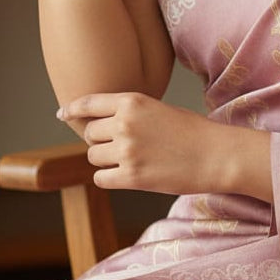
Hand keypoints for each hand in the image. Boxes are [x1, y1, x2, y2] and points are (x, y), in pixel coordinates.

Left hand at [58, 92, 249, 196]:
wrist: (216, 154)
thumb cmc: (192, 131)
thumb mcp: (158, 109)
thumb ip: (129, 113)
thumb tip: (99, 126)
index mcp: (132, 102)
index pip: (89, 103)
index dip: (73, 109)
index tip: (63, 114)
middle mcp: (125, 123)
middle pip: (90, 133)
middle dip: (100, 140)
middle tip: (121, 146)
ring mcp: (127, 151)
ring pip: (94, 157)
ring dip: (106, 160)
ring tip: (131, 160)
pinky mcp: (131, 177)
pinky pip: (101, 178)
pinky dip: (109, 178)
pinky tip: (128, 175)